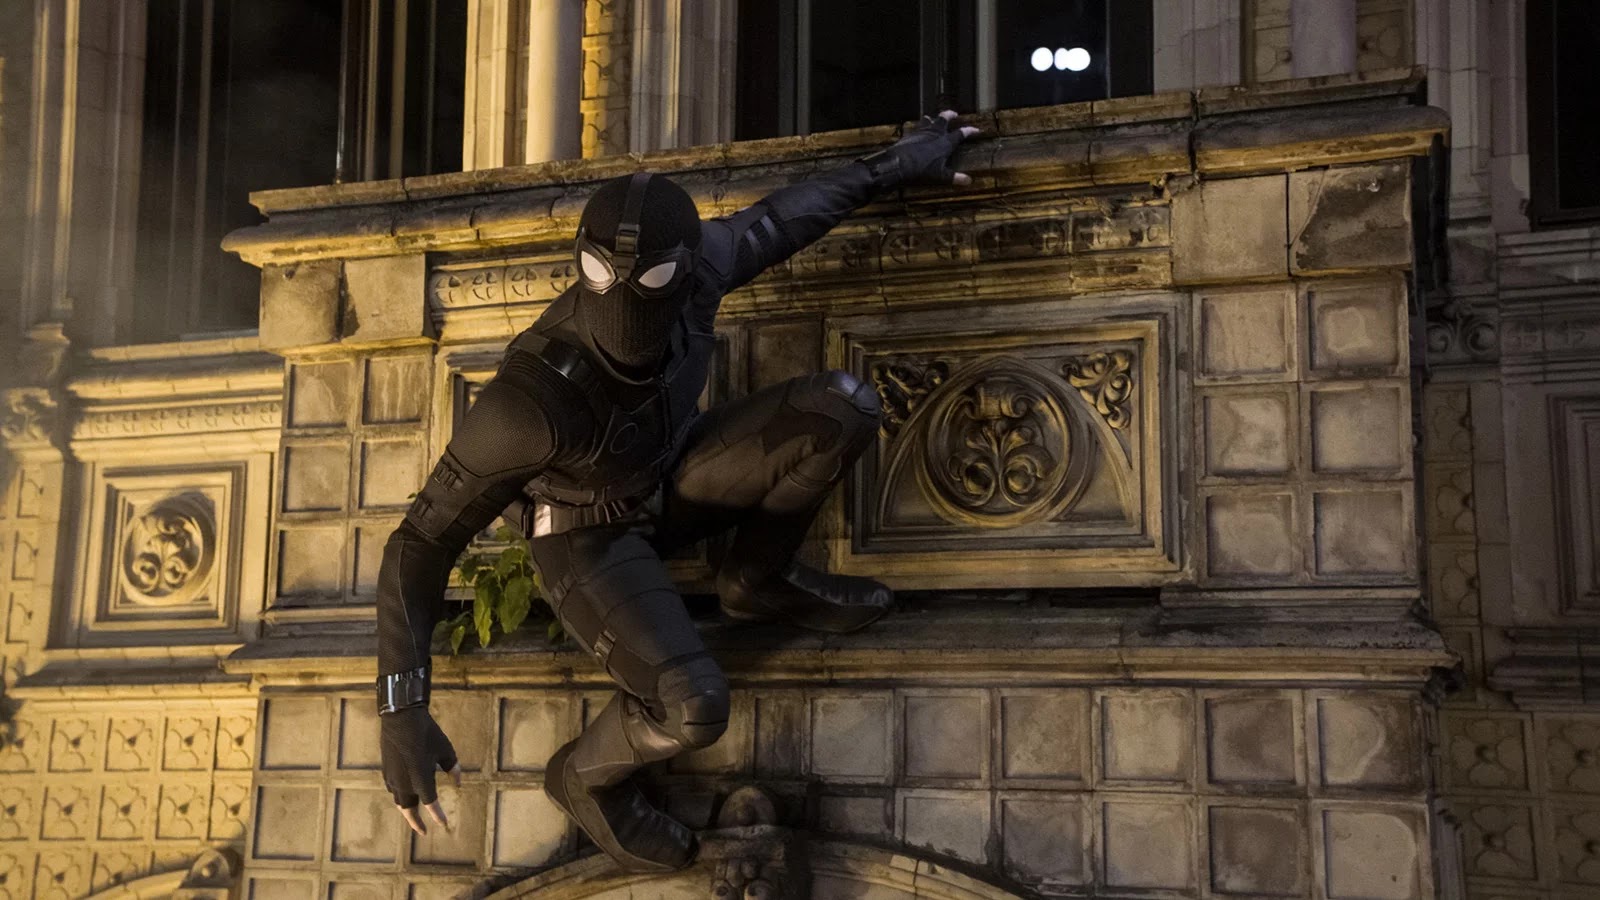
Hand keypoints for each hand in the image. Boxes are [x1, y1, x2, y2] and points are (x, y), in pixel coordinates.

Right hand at [379, 706, 461, 835]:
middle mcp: (405, 783)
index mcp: (421, 780)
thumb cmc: (427, 733)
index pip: (431, 805)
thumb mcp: (446, 750)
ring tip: (414, 816)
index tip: (443, 824)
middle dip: (416, 822)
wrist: (400, 718)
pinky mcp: (386, 771)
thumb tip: (458, 782)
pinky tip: (405, 794)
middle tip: (423, 831)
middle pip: (409, 810)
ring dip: (407, 811)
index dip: (438, 816)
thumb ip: (453, 768)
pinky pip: (393, 790)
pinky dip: (400, 796)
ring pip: (399, 801)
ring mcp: (393, 778)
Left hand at [864, 109, 981, 187]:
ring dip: (933, 119)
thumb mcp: (940, 176)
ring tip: (934, 119)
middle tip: (954, 114)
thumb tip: (969, 181)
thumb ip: (955, 177)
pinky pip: (916, 127)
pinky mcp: (909, 134)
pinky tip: (917, 131)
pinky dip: (919, 127)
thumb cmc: (922, 171)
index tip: (976, 129)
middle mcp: (934, 134)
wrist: (899, 164)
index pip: (960, 134)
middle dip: (950, 115)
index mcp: (945, 143)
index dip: (969, 131)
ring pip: (929, 120)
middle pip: (944, 119)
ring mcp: (921, 132)